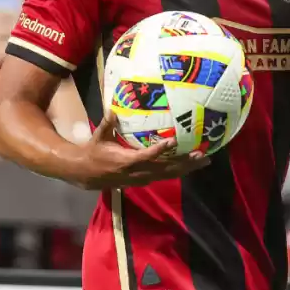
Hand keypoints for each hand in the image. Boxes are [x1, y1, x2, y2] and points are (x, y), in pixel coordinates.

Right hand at [72, 112, 209, 190]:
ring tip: (203, 160)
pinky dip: (179, 171)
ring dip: (186, 168)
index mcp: (126, 160)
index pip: (146, 156)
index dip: (160, 150)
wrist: (87, 174)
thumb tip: (113, 108)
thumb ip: (108, 123)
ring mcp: (142, 178)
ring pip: (168, 175)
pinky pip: (165, 176)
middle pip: (165, 169)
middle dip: (184, 162)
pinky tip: (191, 166)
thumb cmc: (95, 152)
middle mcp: (137, 172)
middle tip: (201, 154)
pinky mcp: (144, 180)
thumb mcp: (99, 137)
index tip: (173, 141)